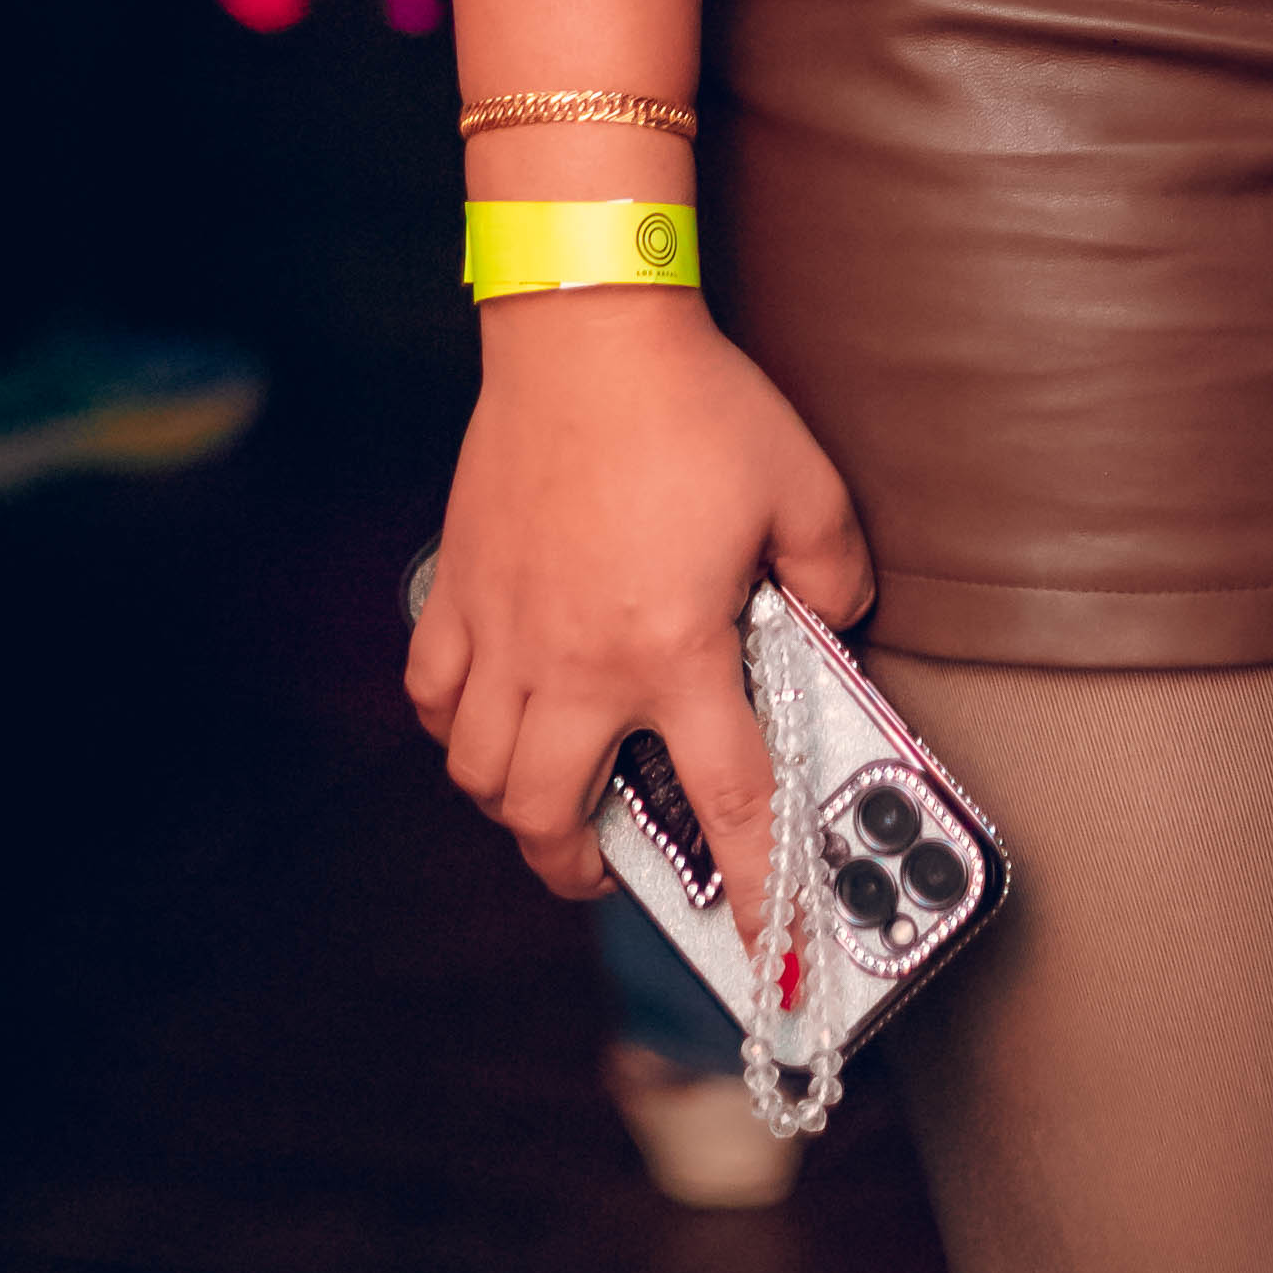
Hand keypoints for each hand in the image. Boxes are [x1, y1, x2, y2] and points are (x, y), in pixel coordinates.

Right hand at [405, 295, 875, 912]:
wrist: (586, 330)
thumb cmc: (693, 404)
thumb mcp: (804, 486)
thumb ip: (836, 571)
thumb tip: (839, 620)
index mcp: (674, 650)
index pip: (725, 801)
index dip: (751, 885)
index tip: (764, 943)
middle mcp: (578, 662)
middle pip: (554, 821)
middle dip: (585, 868)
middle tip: (616, 862)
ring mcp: (505, 631)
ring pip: (481, 774)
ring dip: (518, 805)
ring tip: (554, 795)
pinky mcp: (457, 589)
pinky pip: (433, 695)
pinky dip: (456, 726)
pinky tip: (489, 712)